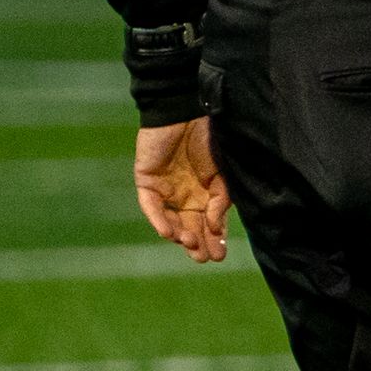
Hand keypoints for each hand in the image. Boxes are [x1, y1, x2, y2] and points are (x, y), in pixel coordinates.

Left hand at [131, 121, 232, 263]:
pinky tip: (170, 233)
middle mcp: (185, 194)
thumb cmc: (209, 138)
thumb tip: (215, 225)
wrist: (184, 112)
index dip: (215, 238)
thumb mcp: (224, 171)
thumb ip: (221, 198)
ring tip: (191, 245)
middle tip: (205, 259)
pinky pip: (151, 206)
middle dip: (199, 243)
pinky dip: (159, 219)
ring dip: (181, 234)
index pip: (210, 222)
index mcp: (206, 192)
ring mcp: (165, 189)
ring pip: (171, 220)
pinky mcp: (146, 181)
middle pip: (191, 226)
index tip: (221, 255)